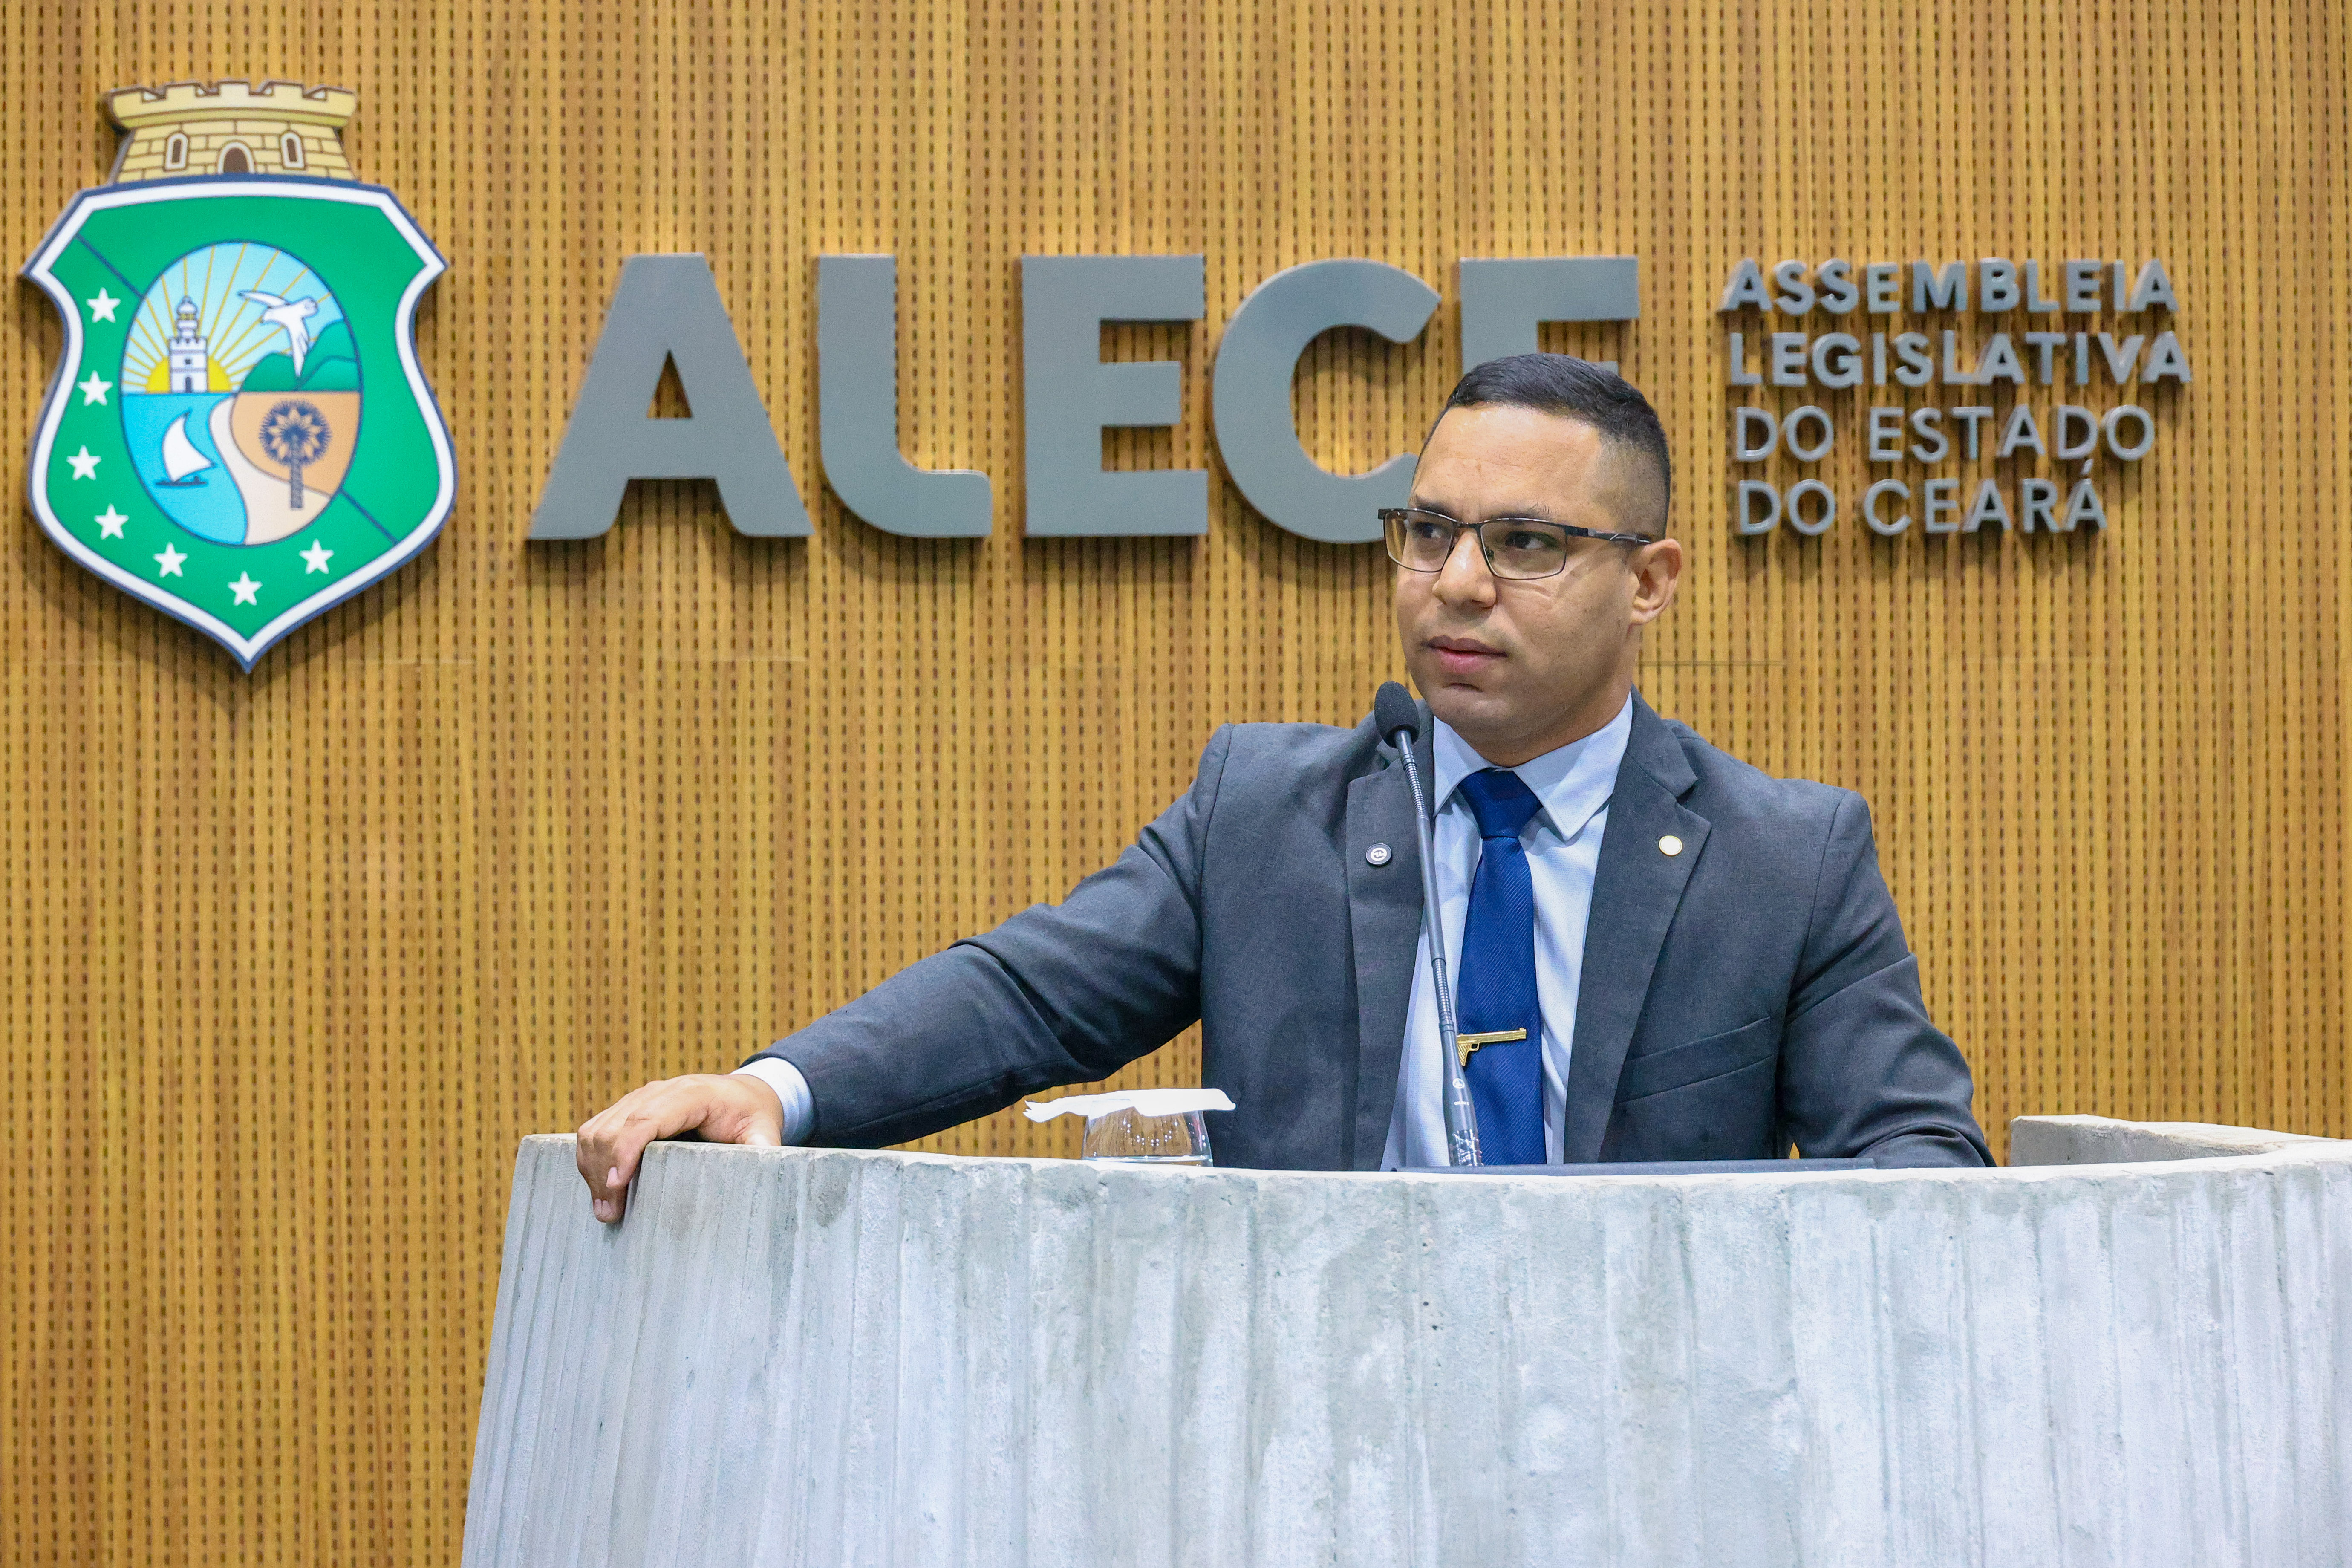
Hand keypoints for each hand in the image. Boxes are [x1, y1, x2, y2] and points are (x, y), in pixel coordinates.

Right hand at [576, 1072, 783, 1223]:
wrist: (742, 1095)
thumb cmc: (751, 1116)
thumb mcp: (764, 1131)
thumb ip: (762, 1149)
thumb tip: (759, 1173)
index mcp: (693, 1094)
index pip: (648, 1118)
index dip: (626, 1149)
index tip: (616, 1185)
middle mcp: (659, 1091)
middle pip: (615, 1126)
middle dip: (604, 1170)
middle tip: (609, 1214)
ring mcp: (639, 1098)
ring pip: (597, 1129)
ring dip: (592, 1168)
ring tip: (604, 1208)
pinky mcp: (627, 1110)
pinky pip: (595, 1130)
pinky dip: (590, 1160)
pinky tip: (600, 1189)